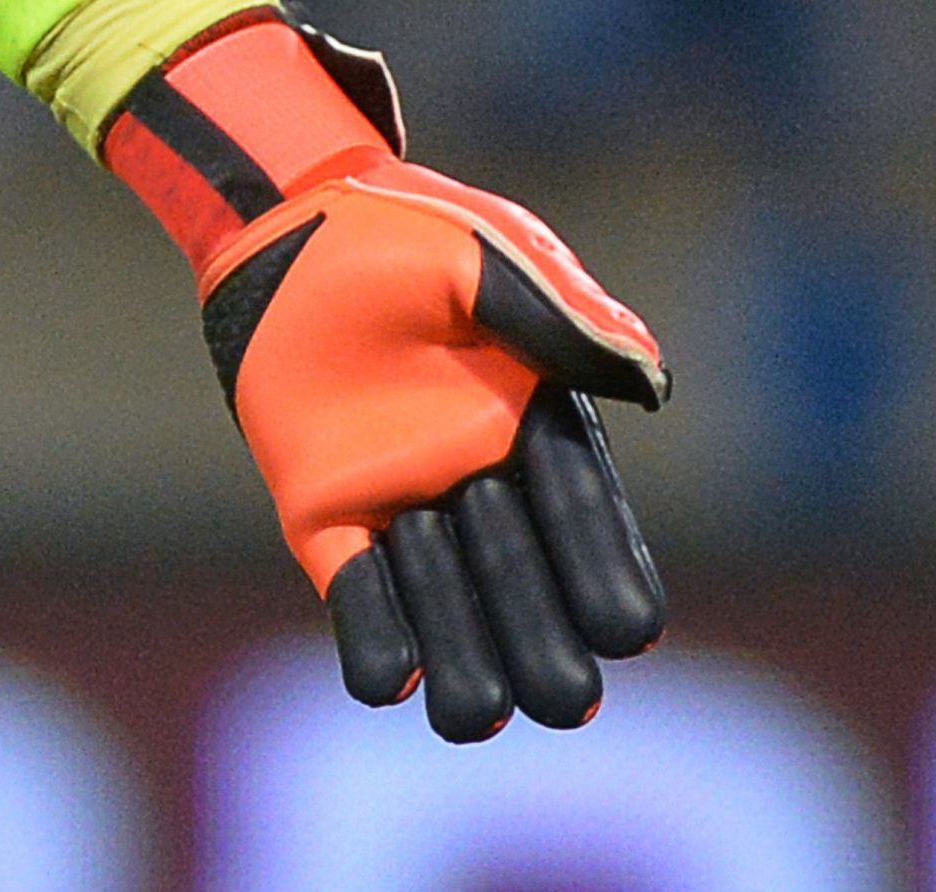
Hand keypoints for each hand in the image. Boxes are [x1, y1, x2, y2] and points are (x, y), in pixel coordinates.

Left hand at [107, 12, 670, 739]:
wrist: (289, 218)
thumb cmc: (405, 230)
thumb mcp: (488, 255)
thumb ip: (558, 315)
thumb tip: (646, 384)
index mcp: (535, 425)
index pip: (582, 516)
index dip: (605, 572)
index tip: (631, 631)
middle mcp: (476, 480)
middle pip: (519, 577)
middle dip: (539, 637)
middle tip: (567, 702)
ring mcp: (400, 501)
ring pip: (441, 598)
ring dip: (461, 655)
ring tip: (476, 717)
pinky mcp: (324, 510)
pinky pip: (353, 586)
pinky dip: (370, 634)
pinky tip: (386, 680)